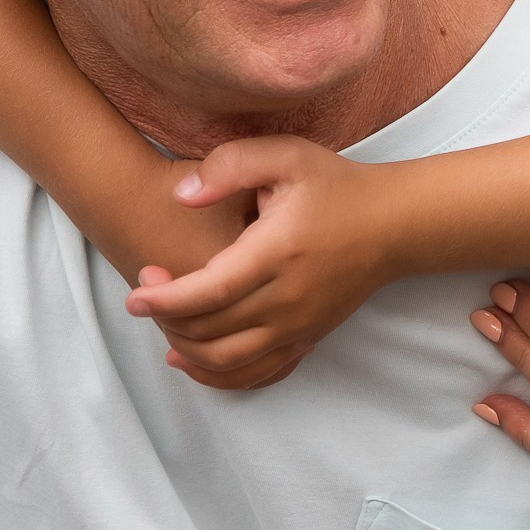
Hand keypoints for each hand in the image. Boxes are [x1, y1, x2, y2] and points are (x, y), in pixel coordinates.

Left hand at [123, 136, 398, 390]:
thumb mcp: (285, 155)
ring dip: (185, 349)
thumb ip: (230, 166)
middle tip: (146, 290)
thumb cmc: (336, 186)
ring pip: (228, 360)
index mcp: (278, 252)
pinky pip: (254, 373)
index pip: (210, 290)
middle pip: (211, 330)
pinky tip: (190, 360)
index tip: (135, 292)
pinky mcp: (307, 339)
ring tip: (162, 323)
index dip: (165, 299)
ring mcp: (300, 326)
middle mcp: (288, 299)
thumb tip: (181, 195)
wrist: (394, 225)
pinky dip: (216, 374)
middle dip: (166, 318)